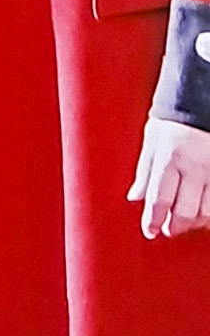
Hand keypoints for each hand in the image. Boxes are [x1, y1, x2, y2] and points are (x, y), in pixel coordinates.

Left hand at [127, 116, 209, 237]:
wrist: (200, 103)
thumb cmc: (171, 122)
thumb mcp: (151, 141)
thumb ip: (144, 172)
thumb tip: (134, 198)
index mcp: (168, 158)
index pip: (159, 198)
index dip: (153, 220)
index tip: (150, 232)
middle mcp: (194, 167)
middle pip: (185, 211)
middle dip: (174, 226)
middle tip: (167, 230)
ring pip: (207, 212)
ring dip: (194, 223)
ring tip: (184, 224)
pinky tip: (203, 215)